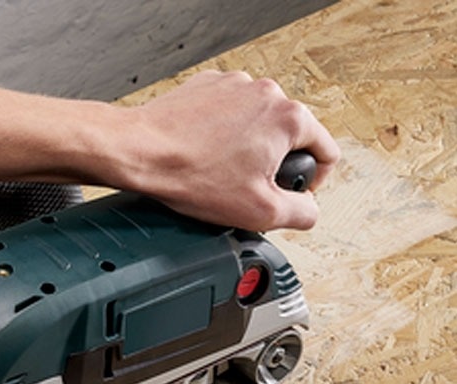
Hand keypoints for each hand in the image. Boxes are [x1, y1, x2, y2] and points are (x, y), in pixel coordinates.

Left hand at [122, 70, 340, 229]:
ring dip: (246, 148)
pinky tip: (203, 154)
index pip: (326, 151)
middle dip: (273, 165)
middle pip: (289, 137)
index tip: (293, 193)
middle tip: (246, 188)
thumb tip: (310, 209)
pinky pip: (228, 114)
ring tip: (219, 170)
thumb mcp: (260, 211)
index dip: (314, 181)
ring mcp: (235, 86)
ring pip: (257, 125)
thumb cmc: (193, 176)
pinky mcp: (208, 87)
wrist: (141, 153)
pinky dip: (221, 134)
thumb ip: (301, 212)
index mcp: (289, 118)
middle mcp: (266, 93)